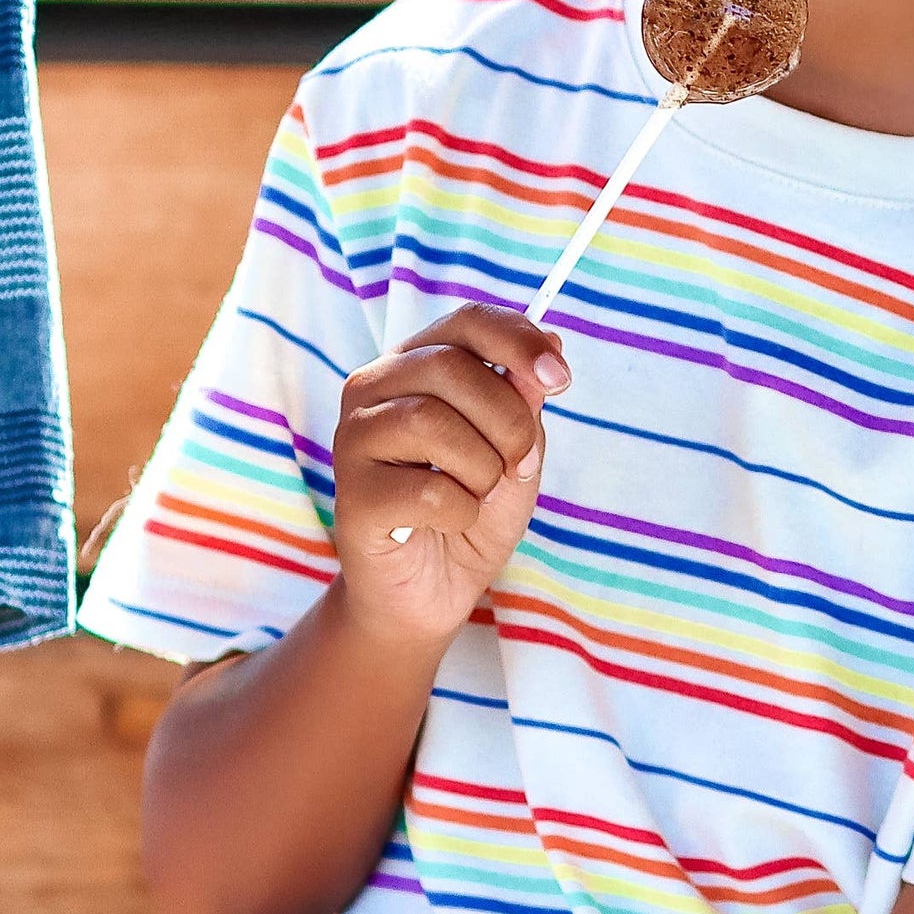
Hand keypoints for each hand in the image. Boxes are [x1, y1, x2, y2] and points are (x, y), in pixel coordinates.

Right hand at [328, 303, 565, 646]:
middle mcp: (372, 388)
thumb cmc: (470, 511)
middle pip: (449, 367)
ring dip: (483, 469)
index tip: (562, 379)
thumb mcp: (516, 451)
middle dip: (508, 421)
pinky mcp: (352, 496)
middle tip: (521, 465)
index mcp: (414, 363)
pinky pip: (425, 490)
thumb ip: (526, 401)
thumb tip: (553, 345)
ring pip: (431, 422)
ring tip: (479, 494)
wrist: (431, 592)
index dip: (518, 341)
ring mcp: (353, 439)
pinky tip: (449, 522)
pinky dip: (461, 511)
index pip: (466, 320)